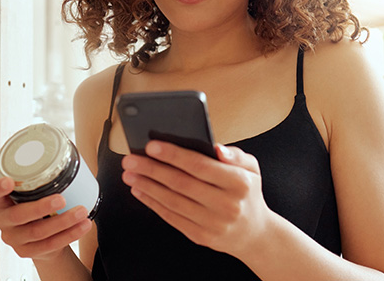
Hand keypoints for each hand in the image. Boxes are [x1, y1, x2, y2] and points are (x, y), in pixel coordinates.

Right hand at [0, 177, 92, 260]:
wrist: (41, 239)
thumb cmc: (38, 205)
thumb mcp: (33, 192)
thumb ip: (41, 176)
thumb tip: (70, 148)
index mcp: (0, 201)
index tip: (9, 181)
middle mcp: (2, 220)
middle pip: (18, 215)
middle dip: (41, 207)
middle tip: (61, 199)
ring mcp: (13, 238)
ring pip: (37, 232)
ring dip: (63, 221)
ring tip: (81, 211)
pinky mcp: (26, 252)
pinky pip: (50, 244)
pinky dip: (70, 234)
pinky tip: (84, 226)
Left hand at [120, 140, 273, 256]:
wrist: (253, 233)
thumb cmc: (246, 194)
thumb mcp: (251, 169)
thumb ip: (235, 155)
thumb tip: (215, 148)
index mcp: (239, 183)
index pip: (201, 166)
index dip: (174, 155)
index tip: (152, 146)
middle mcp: (227, 204)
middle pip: (182, 184)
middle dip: (152, 170)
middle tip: (131, 159)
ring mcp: (213, 223)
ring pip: (173, 201)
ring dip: (147, 186)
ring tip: (130, 174)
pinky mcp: (200, 236)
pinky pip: (171, 217)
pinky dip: (152, 203)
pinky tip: (140, 190)